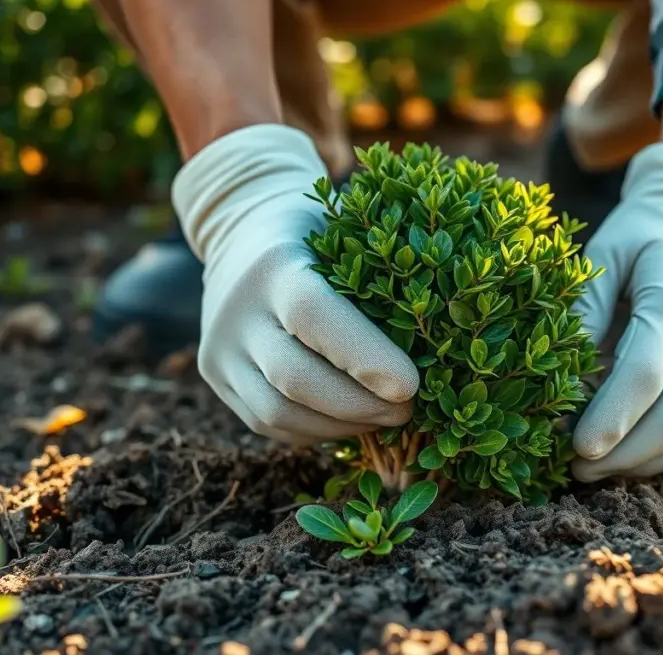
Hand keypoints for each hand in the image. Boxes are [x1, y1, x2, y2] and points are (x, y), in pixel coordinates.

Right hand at [173, 125, 418, 444]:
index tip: (411, 387)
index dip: (365, 357)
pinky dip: (314, 431)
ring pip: (277, 413)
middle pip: (294, 378)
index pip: (314, 316)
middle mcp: (236, 309)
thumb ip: (384, 278)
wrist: (241, 232)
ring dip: (340, 427)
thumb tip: (447, 339)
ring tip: (383, 419)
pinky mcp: (215, 377)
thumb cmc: (322, 233)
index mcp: (276, 264)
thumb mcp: (351, 233)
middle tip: (409, 411)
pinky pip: (266, 424)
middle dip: (361, 406)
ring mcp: (219, 348)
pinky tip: (349, 421)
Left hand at [570, 142, 662, 480]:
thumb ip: (585, 310)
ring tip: (591, 471)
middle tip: (573, 469)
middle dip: (621, 455)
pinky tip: (622, 456)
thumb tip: (556, 374)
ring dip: (640, 464)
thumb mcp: (605, 255)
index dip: (609, 418)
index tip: (574, 448)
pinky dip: (660, 454)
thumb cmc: (641, 237)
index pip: (644, 377)